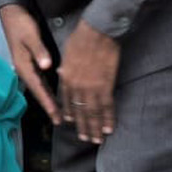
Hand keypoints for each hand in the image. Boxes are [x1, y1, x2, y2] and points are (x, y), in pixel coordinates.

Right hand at [0, 4, 57, 119]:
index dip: (47, 102)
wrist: (12, 15)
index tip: (56, 115)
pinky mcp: (31, 63)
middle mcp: (25, 70)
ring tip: (60, 114)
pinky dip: (48, 90)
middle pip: (39, 92)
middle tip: (60, 121)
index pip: (37, 88)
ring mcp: (27, 68)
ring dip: (49, 100)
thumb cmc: (21, 24)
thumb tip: (46, 65)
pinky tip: (56, 96)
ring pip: (40, 88)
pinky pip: (41, 81)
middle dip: (49, 106)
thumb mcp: (30, 36)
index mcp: (23, 66)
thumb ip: (39, 51)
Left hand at [57, 21, 119, 143]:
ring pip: (93, 113)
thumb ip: (65, 66)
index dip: (71, 113)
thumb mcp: (66, 52)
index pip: (68, 101)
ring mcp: (91, 88)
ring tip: (97, 140)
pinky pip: (107, 106)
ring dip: (95, 128)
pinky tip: (109, 128)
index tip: (72, 122)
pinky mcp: (106, 85)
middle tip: (86, 139)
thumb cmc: (82, 37)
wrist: (97, 31)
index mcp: (67, 78)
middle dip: (83, 127)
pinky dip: (108, 118)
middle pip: (80, 111)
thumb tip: (62, 73)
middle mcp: (77, 87)